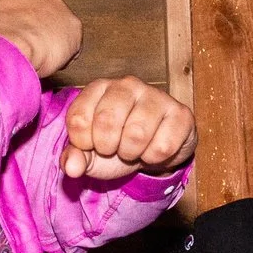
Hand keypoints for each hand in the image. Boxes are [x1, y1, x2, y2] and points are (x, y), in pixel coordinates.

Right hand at [0, 0, 82, 78]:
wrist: (8, 47)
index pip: (11, 4)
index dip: (10, 22)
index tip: (9, 37)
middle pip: (35, 9)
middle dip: (31, 26)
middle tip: (24, 47)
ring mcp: (56, 5)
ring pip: (54, 24)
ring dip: (48, 39)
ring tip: (37, 58)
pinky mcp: (72, 25)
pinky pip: (70, 43)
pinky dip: (63, 54)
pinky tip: (50, 64)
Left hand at [61, 77, 196, 181]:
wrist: (152, 151)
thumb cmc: (116, 144)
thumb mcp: (90, 152)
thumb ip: (74, 157)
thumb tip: (71, 167)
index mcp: (99, 88)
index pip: (79, 118)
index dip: (83, 142)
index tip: (91, 145)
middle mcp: (127, 85)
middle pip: (107, 122)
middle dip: (108, 148)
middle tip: (115, 148)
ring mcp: (156, 96)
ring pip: (137, 135)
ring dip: (132, 153)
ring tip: (134, 149)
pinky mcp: (181, 113)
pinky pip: (163, 146)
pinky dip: (154, 158)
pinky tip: (153, 149)